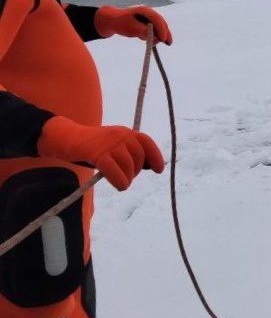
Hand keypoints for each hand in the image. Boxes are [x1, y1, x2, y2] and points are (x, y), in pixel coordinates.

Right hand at [37, 116, 164, 190]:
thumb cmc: (92, 146)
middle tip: (127, 177)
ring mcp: (109, 143)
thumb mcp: (114, 145)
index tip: (158, 170)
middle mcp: (120, 134)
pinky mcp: (97, 153)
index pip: (146, 142)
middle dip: (136, 171)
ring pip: (128, 165)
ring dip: (127, 178)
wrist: (66, 138)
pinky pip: (114, 171)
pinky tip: (120, 186)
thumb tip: (149, 167)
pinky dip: (120, 181)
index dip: (155, 157)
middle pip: (138, 157)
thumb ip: (129, 152)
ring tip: (122, 182)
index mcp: (126, 131)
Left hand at [94, 5, 172, 44]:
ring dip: (158, 36)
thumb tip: (156, 38)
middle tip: (168, 44)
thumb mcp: (132, 28)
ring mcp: (148, 18)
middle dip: (165, 34)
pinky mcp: (147, 23)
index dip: (162, 29)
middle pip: (161, 24)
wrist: (112, 20)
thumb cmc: (121, 23)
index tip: (162, 40)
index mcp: (145, 11)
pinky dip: (153, 36)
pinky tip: (144, 39)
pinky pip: (154, 30)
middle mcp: (149, 13)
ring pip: (159, 28)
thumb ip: (144, 32)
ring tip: (150, 43)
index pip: (157, 19)